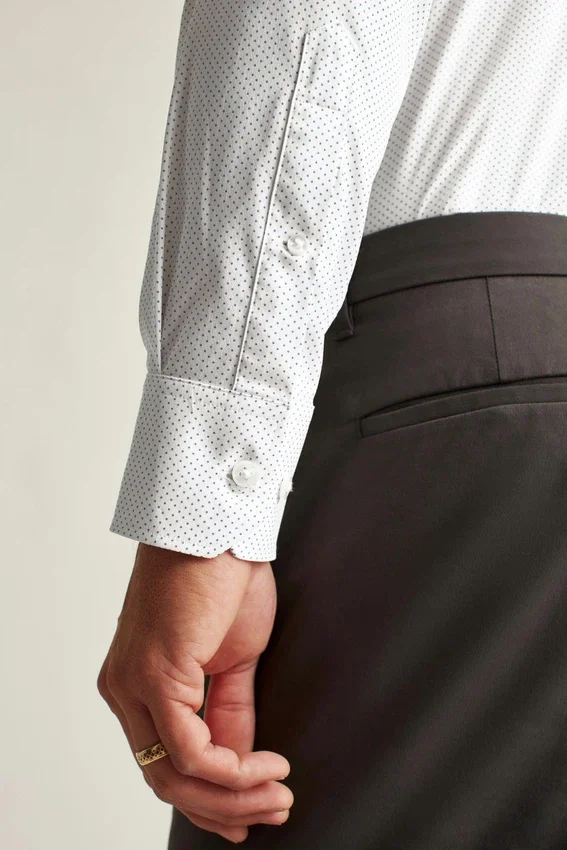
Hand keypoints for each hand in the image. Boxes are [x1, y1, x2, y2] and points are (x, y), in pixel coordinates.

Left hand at [97, 542, 292, 843]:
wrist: (219, 526)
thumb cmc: (222, 577)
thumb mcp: (232, 658)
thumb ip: (229, 712)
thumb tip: (241, 762)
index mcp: (137, 685)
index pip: (165, 763)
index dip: (210, 799)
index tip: (252, 812)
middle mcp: (124, 690)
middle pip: (165, 781)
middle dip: (225, 807)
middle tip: (274, 808)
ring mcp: (134, 684)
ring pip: (174, 776)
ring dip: (233, 795)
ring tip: (278, 793)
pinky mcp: (155, 675)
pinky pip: (189, 750)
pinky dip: (231, 769)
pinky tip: (265, 765)